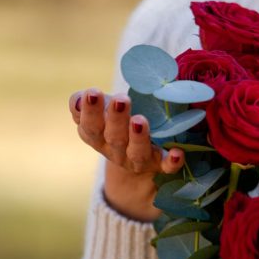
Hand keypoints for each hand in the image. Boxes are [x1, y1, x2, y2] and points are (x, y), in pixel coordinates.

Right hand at [69, 88, 183, 220]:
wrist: (136, 158)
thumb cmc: (114, 123)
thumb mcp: (98, 112)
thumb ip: (84, 102)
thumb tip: (80, 96)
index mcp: (97, 137)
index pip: (89, 126)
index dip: (89, 111)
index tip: (92, 92)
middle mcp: (116, 151)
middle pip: (113, 138)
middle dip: (116, 119)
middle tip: (121, 100)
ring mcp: (138, 160)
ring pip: (137, 152)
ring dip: (138, 137)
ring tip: (140, 120)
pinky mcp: (160, 165)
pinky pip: (166, 167)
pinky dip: (171, 162)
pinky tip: (178, 153)